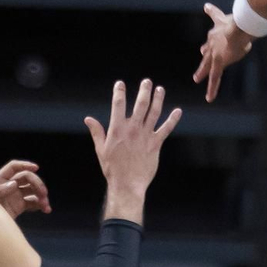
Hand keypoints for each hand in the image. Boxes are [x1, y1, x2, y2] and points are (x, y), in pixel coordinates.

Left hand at [0, 160, 50, 219]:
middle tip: (43, 194)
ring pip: (32, 190)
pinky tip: (45, 209)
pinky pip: (32, 202)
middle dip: (37, 184)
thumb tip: (14, 184)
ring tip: (45, 205)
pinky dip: (40, 205)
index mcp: (0, 179)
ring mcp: (15, 195)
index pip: (13, 167)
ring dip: (41, 195)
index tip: (36, 168)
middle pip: (27, 178)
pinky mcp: (19, 206)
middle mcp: (9, 185)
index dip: (25, 165)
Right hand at [84, 78, 182, 222]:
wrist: (127, 184)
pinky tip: (178, 111)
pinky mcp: (156, 144)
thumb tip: (88, 119)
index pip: (118, 105)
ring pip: (154, 113)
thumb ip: (97, 132)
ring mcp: (146, 136)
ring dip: (158, 99)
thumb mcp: (101, 149)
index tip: (120, 84)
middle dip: (144, 91)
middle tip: (147, 81)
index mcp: (117, 129)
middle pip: (140, 105)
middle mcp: (133, 129)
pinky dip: (173, 119)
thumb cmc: (112, 168)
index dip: (119, 92)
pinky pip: (166, 129)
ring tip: (160, 89)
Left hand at [194, 4, 253, 104]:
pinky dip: (212, 88)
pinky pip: (214, 78)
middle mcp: (213, 41)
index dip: (212, 38)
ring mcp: (214, 53)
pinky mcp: (218, 63)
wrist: (238, 28)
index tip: (208, 40)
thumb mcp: (242, 23)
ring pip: (206, 64)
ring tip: (197, 78)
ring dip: (201, 71)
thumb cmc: (244, 24)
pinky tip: (210, 98)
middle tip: (200, 55)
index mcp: (218, 30)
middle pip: (207, 49)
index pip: (214, 35)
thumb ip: (243, 26)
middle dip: (204, 53)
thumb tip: (252, 26)